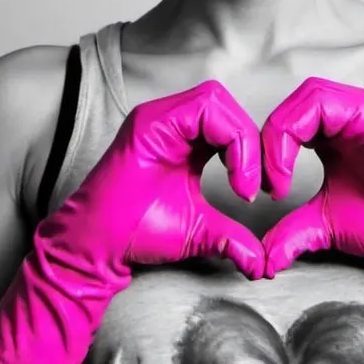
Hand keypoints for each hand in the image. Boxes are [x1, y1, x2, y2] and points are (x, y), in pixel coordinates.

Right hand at [0, 80, 264, 363]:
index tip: (266, 192)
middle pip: (225, 103)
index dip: (256, 151)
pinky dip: (227, 139)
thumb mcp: (199, 233)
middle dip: (252, 141)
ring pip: (214, 99)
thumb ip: (232, 239)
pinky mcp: (147, 123)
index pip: (231, 121)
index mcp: (184, 138)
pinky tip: (233, 178)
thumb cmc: (137, 234)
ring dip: (240, 139)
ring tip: (245, 183)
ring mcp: (157, 119)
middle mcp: (170, 121)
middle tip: (260, 185)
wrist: (98, 248)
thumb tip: (262, 265)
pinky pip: (200, 108)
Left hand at [260, 77, 363, 276]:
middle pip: (297, 99)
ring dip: (282, 134)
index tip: (264, 191)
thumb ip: (290, 231)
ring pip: (310, 95)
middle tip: (268, 183)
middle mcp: (354, 114)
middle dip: (271, 137)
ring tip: (280, 179)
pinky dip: (298, 133)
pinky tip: (294, 172)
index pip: (292, 114)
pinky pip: (328, 105)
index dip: (267, 147)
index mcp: (339, 129)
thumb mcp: (322, 225)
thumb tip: (264, 260)